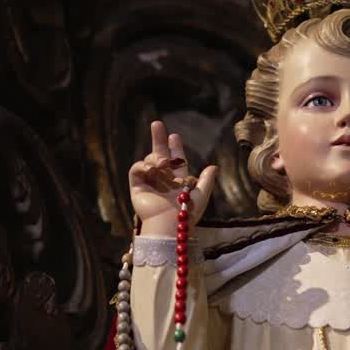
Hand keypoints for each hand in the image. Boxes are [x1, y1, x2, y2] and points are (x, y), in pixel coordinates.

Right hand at [129, 120, 217, 235]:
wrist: (168, 225)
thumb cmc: (185, 213)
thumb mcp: (201, 195)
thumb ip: (206, 180)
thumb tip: (214, 167)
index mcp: (177, 180)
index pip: (175, 160)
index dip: (175, 148)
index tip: (174, 136)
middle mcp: (162, 180)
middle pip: (159, 154)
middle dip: (158, 139)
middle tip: (157, 124)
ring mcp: (149, 183)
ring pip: (149, 161)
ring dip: (154, 158)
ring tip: (160, 165)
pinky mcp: (137, 187)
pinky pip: (136, 170)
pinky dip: (141, 165)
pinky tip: (149, 168)